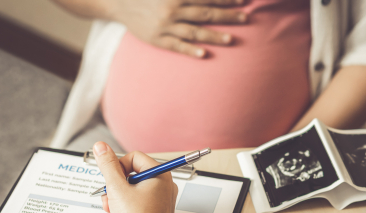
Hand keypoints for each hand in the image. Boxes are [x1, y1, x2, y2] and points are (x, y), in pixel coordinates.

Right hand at [93, 142, 177, 212]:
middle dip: (115, 188)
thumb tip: (101, 147)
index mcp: (159, 174)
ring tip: (115, 211)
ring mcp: (159, 199)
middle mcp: (163, 184)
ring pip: (130, 190)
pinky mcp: (154, 212)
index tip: (112, 181)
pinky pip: (135, 203)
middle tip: (110, 199)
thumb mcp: (117, 189)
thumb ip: (107, 166)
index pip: (133, 157)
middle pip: (130, 175)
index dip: (118, 168)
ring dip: (117, 200)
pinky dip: (124, 209)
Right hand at [111, 0, 247, 57]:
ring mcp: (165, 26)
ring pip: (194, 31)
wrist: (118, 3)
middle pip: (205, 14)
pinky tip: (204, 55)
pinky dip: (190, 50)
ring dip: (213, 35)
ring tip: (231, 39)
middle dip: (227, 17)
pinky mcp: (157, 39)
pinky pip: (176, 46)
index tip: (244, 1)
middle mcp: (173, 10)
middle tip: (246, 19)